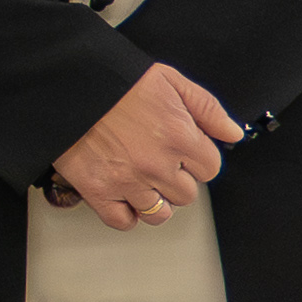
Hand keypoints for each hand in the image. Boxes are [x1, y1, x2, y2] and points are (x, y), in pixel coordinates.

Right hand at [50, 63, 244, 232]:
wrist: (69, 84)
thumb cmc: (116, 81)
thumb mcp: (170, 80)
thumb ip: (207, 107)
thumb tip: (232, 132)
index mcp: (179, 136)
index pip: (210, 169)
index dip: (197, 159)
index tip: (183, 151)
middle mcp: (157, 164)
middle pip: (186, 194)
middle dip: (177, 179)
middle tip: (159, 162)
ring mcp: (128, 181)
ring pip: (159, 213)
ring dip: (155, 201)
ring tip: (144, 182)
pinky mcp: (98, 190)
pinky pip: (122, 221)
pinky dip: (126, 214)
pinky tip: (124, 197)